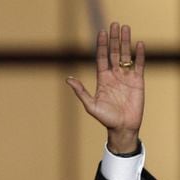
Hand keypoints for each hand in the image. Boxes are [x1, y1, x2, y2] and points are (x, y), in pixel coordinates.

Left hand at [65, 22, 144, 153]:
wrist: (122, 127)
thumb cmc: (105, 118)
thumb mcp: (90, 105)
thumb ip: (81, 91)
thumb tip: (68, 79)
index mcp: (102, 79)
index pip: (101, 57)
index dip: (101, 45)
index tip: (102, 32)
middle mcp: (114, 75)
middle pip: (114, 53)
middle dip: (114, 39)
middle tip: (115, 24)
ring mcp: (126, 77)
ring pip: (126, 55)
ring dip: (126, 42)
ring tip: (126, 28)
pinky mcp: (138, 81)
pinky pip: (139, 65)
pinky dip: (139, 55)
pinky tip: (138, 44)